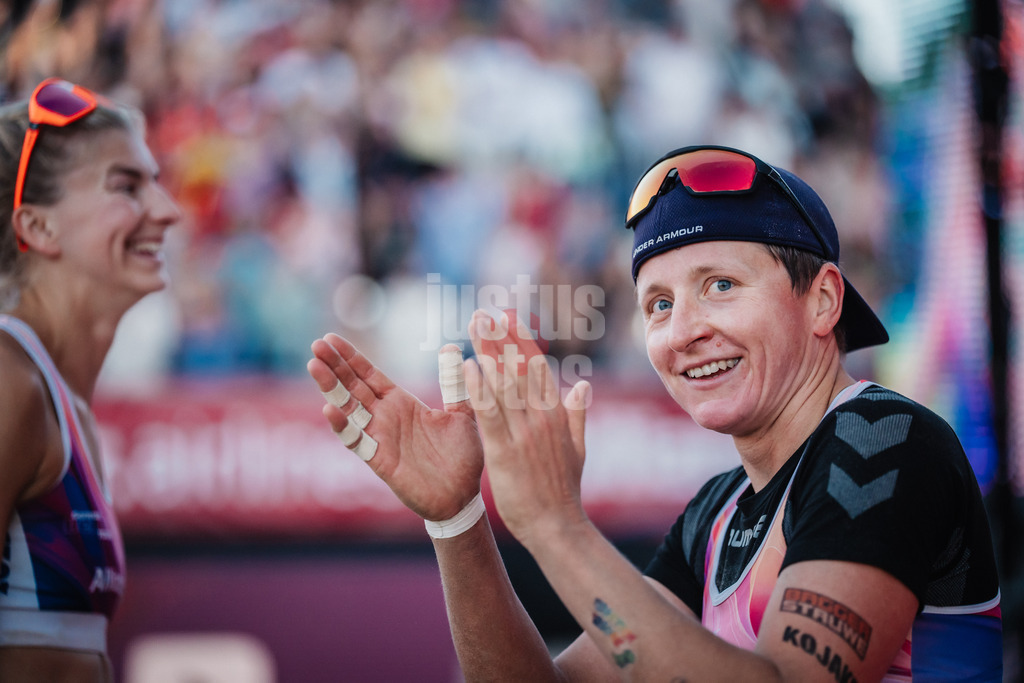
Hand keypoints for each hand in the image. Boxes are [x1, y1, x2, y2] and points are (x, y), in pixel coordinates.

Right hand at [307, 333, 482, 520]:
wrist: (464, 496)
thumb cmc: (462, 456)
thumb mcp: (461, 413)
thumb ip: (453, 383)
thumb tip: (448, 346)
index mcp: (401, 403)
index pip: (369, 374)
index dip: (351, 357)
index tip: (331, 338)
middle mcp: (385, 417)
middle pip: (353, 386)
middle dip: (334, 366)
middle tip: (315, 344)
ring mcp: (380, 438)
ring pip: (348, 408)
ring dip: (330, 388)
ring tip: (314, 367)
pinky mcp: (380, 460)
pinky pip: (357, 441)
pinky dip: (343, 426)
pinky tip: (330, 409)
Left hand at [464, 311, 591, 548]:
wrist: (557, 526)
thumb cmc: (564, 491)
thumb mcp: (578, 448)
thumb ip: (578, 414)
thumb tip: (583, 384)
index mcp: (556, 414)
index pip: (537, 368)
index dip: (522, 340)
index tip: (510, 317)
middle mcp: (541, 418)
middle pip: (519, 369)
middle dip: (502, 338)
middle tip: (485, 312)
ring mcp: (524, 433)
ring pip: (504, 384)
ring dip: (488, 352)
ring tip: (475, 326)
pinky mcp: (505, 451)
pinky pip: (489, 414)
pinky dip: (479, 389)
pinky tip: (468, 366)